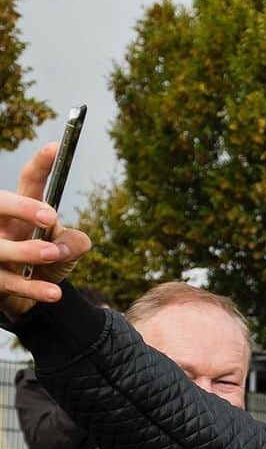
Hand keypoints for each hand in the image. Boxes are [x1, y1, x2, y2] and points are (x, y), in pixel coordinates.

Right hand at [0, 143, 91, 318]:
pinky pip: (9, 283)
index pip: (29, 182)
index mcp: (22, 211)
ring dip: (27, 250)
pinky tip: (55, 293)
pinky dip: (33, 289)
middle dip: (20, 206)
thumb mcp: (67, 251)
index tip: (57, 148)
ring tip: (54, 254)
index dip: (42, 165)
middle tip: (49, 216)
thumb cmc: (46, 263)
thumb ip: (75, 242)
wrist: (31, 299)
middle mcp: (1, 225)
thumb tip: (73, 243)